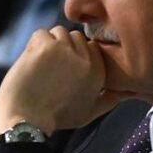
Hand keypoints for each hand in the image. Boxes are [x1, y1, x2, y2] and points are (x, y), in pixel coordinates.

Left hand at [0, 26, 120, 135]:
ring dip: (49, 44)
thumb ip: (108, 100)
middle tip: (51, 67)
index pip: (92, 46)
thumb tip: (124, 93)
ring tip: (41, 64)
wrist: (28, 120)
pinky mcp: (45, 46)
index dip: (77, 54)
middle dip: (63, 47)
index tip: (66, 66)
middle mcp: (85, 59)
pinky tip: (31, 62)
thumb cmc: (57, 118)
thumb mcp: (89, 113)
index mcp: (98, 73)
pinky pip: (40, 34)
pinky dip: (34, 44)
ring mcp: (65, 49)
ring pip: (58, 32)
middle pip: (75, 36)